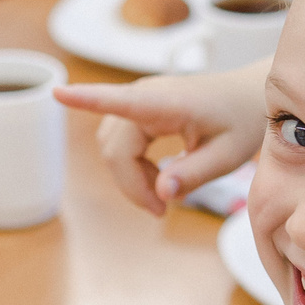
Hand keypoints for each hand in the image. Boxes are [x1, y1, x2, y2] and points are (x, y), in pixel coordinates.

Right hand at [55, 64, 267, 215]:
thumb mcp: (229, 155)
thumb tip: (161, 193)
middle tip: (162, 211)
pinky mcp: (137, 108)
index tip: (57, 93)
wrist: (247, 97)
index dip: (87, 100)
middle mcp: (146, 95)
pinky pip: (118, 144)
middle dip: (131, 185)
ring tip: (165, 193)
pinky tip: (157, 177)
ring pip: (111, 148)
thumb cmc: (241, 121)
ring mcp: (139, 100)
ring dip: (130, 177)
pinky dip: (131, 167)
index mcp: (169, 102)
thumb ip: (195, 174)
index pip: (121, 101)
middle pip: (114, 149)